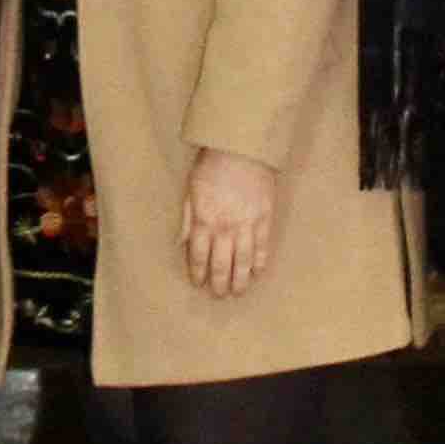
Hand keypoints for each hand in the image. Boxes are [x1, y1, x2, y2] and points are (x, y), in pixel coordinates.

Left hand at [180, 146, 277, 300]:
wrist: (242, 149)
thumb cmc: (212, 165)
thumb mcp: (191, 189)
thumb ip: (187, 219)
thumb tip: (180, 243)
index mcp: (204, 220)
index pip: (199, 256)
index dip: (198, 273)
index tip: (198, 283)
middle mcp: (225, 228)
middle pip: (221, 265)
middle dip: (218, 283)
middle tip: (218, 294)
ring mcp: (247, 226)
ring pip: (243, 263)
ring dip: (239, 281)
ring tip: (237, 292)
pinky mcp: (264, 220)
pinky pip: (262, 248)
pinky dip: (259, 263)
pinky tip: (256, 273)